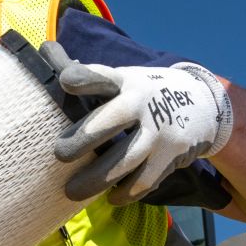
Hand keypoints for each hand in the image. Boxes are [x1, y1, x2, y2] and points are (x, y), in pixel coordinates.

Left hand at [44, 44, 234, 202]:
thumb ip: (85, 74)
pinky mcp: (170, 156)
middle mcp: (142, 103)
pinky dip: (126, 192)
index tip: (67, 81)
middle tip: (60, 154)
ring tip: (70, 191)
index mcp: (125, 82)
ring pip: (127, 158)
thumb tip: (44, 49)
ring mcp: (158, 131)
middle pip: (113, 120)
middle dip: (85, 138)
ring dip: (97, 178)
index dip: (85, 78)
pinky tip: (111, 196)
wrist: (200, 104)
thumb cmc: (142, 93)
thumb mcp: (121, 78)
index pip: (103, 77)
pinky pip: (145, 180)